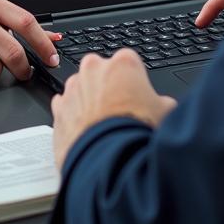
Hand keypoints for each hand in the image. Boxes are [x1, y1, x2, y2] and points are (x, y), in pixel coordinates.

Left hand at [51, 49, 176, 169]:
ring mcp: (73, 89)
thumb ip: (160, 102)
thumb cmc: (136, 133)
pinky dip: (73, 118)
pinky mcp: (58, 110)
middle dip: (108, 86)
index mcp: (123, 63)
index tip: (137, 94)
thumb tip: (163, 105)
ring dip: (89, 102)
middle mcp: (94, 69)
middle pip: (101, 72)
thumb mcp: (166, 113)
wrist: (111, 161)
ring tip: (103, 126)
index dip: (134, 80)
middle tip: (120, 110)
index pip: (129, 62)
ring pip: (81, 89)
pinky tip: (86, 133)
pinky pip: (65, 108)